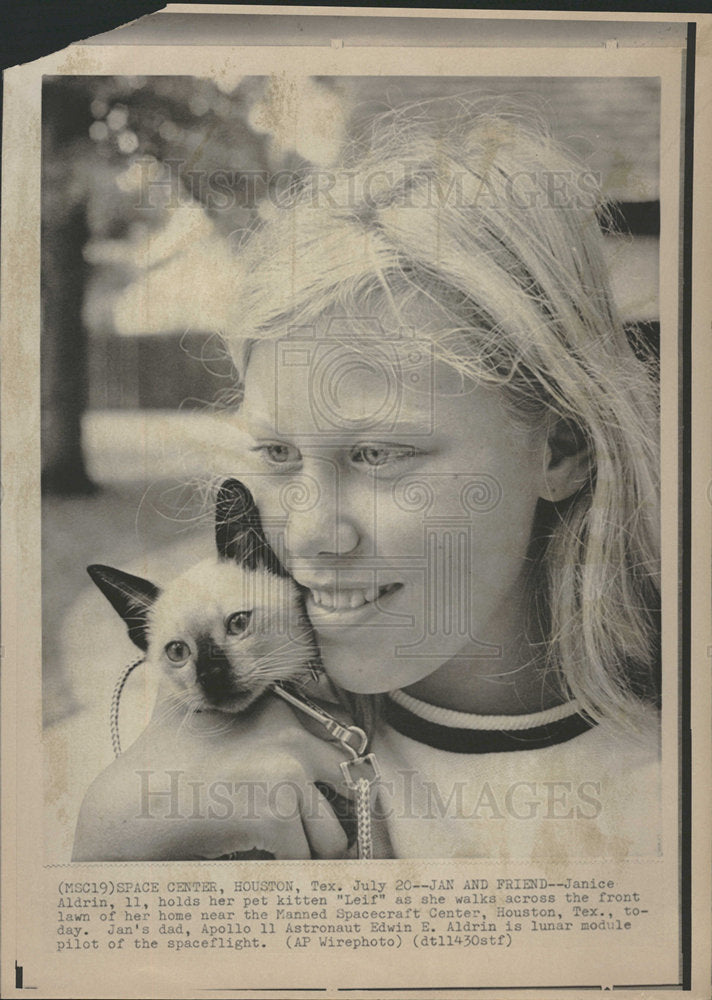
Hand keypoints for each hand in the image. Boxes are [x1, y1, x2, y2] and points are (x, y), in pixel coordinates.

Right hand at [72, 683, 352, 860]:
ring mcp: (287, 772)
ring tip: (282, 853)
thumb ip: (238, 699)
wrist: (129, 804)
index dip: (343, 774)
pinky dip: (287, 871)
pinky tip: (260, 862)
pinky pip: (305, 858)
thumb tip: (279, 694)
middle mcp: (292, 733)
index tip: (334, 796)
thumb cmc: (162, 762)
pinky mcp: (276, 813)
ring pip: (334, 833)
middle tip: (318, 835)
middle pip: (352, 783)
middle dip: (338, 813)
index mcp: (281, 707)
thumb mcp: (204, 708)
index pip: (346, 738)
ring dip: (312, 850)